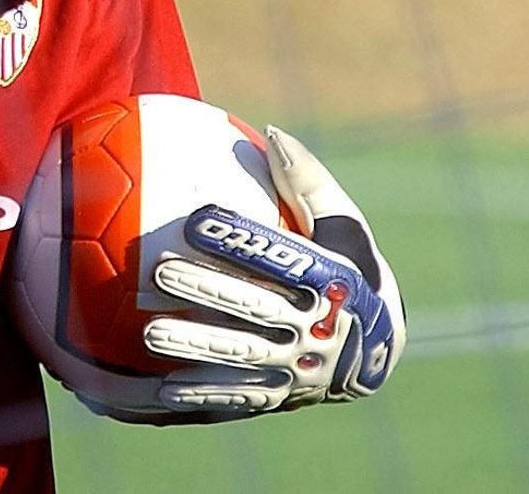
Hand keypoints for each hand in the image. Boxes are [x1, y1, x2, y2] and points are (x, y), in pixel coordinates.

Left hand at [136, 125, 405, 416]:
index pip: (279, 258)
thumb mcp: (345, 224)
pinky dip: (200, 395)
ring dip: (195, 347)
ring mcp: (297, 366)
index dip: (237, 239)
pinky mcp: (280, 395)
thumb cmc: (351, 267)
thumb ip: (309, 181)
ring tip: (149, 336)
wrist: (380, 351)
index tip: (193, 218)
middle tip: (159, 271)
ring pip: (241, 356)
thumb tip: (271, 132)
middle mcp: (315, 326)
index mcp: (331, 282)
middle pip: (254, 306)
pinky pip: (236, 397)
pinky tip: (156, 388)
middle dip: (207, 290)